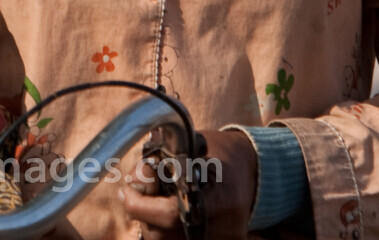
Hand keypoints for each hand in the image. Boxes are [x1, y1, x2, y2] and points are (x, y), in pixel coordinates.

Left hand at [121, 129, 257, 239]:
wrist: (251, 169)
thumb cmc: (216, 153)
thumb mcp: (187, 147)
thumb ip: (159, 164)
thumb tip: (132, 183)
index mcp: (222, 196)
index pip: (171, 215)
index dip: (141, 206)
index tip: (127, 192)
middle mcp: (226, 225)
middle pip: (163, 235)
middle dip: (143, 214)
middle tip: (140, 193)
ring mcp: (225, 239)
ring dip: (153, 224)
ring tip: (158, 201)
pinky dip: (167, 230)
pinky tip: (171, 213)